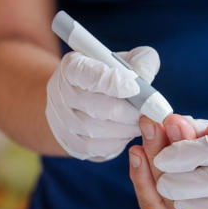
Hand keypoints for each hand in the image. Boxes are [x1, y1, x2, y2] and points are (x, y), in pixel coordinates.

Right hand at [46, 46, 159, 161]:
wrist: (82, 101)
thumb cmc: (109, 76)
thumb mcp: (125, 60)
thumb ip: (140, 61)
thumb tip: (146, 80)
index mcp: (72, 66)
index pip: (86, 73)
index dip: (111, 82)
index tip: (134, 87)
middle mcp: (60, 93)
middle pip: (96, 107)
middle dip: (128, 111)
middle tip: (147, 111)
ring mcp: (62, 121)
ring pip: (97, 130)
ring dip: (126, 128)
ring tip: (140, 121)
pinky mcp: (70, 143)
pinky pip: (97, 148)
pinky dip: (118, 141)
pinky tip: (127, 131)